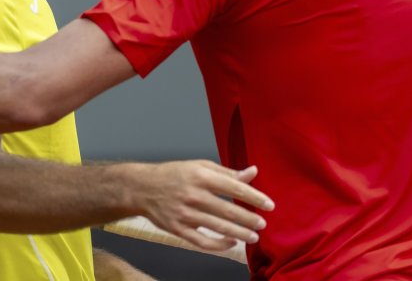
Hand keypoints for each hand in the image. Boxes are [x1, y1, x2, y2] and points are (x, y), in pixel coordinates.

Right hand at [136, 161, 272, 251]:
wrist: (141, 188)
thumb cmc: (173, 174)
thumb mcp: (199, 166)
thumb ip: (226, 172)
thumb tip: (252, 173)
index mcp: (200, 176)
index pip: (233, 187)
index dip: (254, 197)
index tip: (269, 205)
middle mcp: (193, 195)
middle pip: (228, 210)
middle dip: (249, 219)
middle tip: (262, 223)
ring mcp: (185, 214)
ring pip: (218, 227)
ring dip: (239, 233)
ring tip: (254, 236)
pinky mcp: (178, 229)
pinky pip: (202, 241)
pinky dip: (219, 245)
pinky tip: (231, 242)